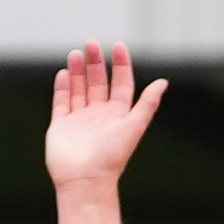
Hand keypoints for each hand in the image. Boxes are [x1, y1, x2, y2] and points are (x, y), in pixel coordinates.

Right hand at [45, 43, 165, 192]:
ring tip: (76, 53)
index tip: (118, 46)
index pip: (120, 83)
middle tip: (92, 43)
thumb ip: (147, 104)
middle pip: (98, 82)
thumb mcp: (134, 126)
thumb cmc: (112, 157)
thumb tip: (163, 82)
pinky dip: (62, 87)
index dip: (120, 65)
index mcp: (118, 114)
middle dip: (95, 63)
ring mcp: (79, 120)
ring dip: (78, 71)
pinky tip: (64, 72)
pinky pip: (61, 102)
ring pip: (78, 89)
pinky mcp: (61, 126)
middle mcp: (99, 115)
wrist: (85, 180)